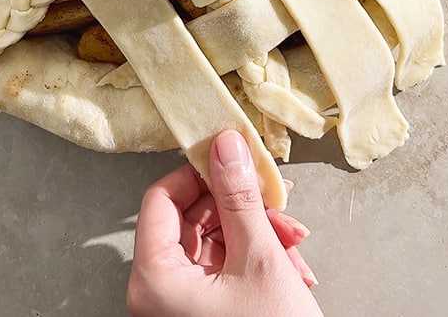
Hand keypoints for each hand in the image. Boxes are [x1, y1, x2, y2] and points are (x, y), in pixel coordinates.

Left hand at [128, 130, 323, 316]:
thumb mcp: (259, 259)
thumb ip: (240, 199)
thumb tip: (225, 147)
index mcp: (153, 279)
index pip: (160, 201)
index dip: (198, 175)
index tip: (230, 159)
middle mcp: (157, 292)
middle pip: (191, 221)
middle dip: (241, 209)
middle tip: (277, 200)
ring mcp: (181, 304)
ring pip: (215, 244)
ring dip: (258, 235)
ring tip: (294, 242)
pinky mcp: (206, 312)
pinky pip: (226, 269)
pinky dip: (258, 260)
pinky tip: (293, 266)